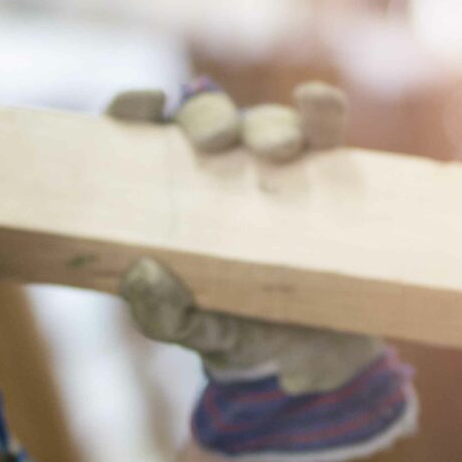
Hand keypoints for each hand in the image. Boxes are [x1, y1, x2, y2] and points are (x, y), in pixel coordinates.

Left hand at [105, 79, 416, 461]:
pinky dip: (322, 110)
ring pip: (266, 120)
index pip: (142, 138)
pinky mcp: (328, 172)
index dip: (133, 110)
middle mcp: (223, 172)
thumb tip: (141, 274)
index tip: (144, 105)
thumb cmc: (245, 337)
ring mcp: (277, 168)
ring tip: (280, 148)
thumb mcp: (200, 334)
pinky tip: (317, 102)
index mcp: (176, 198)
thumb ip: (165, 315)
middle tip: (218, 140)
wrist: (323, 358)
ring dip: (269, 122)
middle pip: (207, 119)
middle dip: (210, 118)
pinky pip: (325, 131)